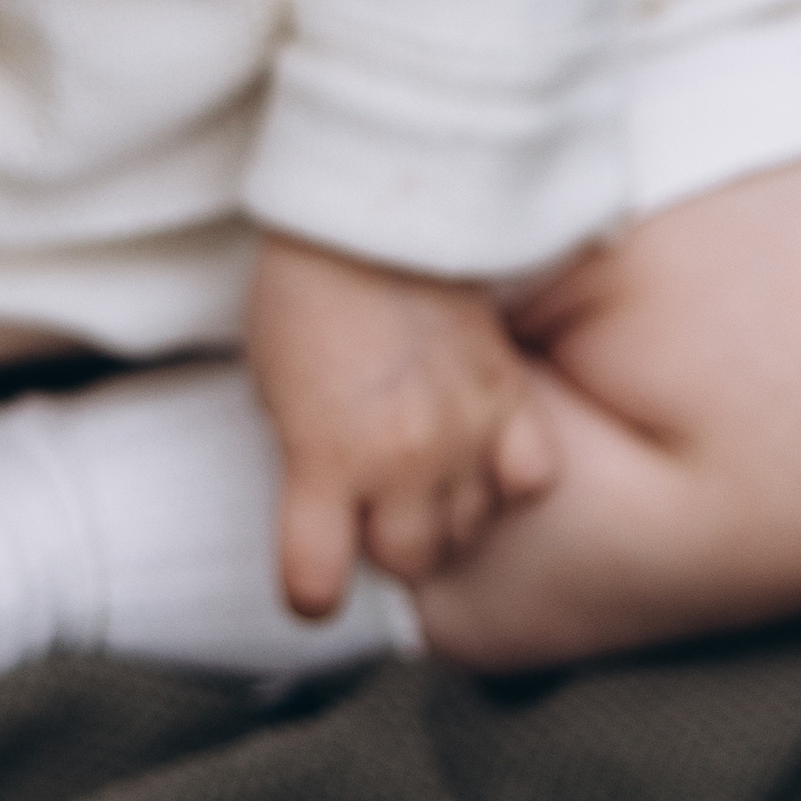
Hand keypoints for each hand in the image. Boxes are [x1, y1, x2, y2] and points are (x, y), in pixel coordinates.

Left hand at [244, 229, 559, 614]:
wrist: (371, 212)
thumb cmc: (306, 291)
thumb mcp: (272, 388)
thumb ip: (303, 458)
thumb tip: (325, 504)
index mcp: (323, 463)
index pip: (315, 586)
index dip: (309, 588)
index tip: (312, 574)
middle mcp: (398, 464)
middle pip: (409, 563)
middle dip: (386, 546)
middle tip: (371, 507)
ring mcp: (462, 434)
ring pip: (470, 530)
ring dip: (444, 515)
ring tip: (423, 476)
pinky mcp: (509, 400)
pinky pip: (529, 479)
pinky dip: (508, 477)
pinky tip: (483, 454)